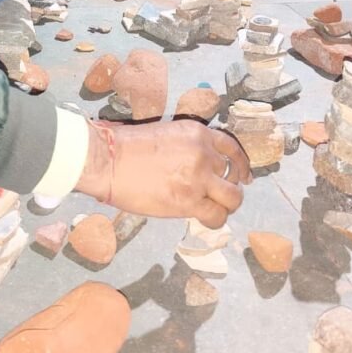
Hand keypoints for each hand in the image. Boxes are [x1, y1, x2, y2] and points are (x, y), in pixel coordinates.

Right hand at [75, 119, 251, 227]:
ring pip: (232, 197)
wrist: (108, 160)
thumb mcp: (164, 134)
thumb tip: (192, 165)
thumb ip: (185, 147)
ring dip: (226, 204)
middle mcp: (203, 152)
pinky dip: (214, 220)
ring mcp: (199, 177)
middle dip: (230, 186)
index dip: (240, 163)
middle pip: (233, 173)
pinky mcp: (189, 201)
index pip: (230, 147)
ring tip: (215, 209)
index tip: (243, 175)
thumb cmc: (125, 147)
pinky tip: (204, 219)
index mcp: (196, 132)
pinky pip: (216, 216)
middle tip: (222, 195)